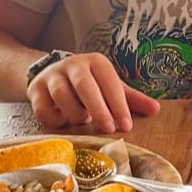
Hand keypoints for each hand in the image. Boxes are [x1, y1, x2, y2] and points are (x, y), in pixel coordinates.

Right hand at [27, 53, 159, 133]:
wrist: (51, 75)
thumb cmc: (89, 85)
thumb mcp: (110, 88)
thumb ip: (132, 99)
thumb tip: (156, 109)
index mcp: (95, 62)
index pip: (109, 82)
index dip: (119, 105)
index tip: (126, 126)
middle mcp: (72, 64)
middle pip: (84, 85)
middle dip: (98, 109)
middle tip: (108, 129)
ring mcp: (51, 76)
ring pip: (62, 95)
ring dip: (75, 114)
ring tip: (83, 120)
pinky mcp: (35, 89)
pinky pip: (44, 108)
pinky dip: (56, 120)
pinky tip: (64, 121)